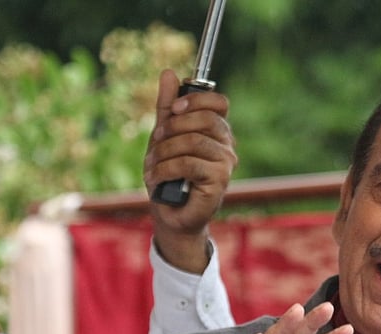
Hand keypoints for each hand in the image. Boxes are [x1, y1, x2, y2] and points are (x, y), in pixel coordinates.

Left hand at [144, 69, 237, 272]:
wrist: (169, 213)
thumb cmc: (169, 175)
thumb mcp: (162, 136)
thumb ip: (167, 107)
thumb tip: (169, 73)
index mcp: (217, 132)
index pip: (219, 103)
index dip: (196, 99)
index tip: (175, 108)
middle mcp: (227, 146)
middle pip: (205, 119)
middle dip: (173, 126)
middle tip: (157, 140)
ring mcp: (226, 164)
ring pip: (194, 141)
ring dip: (164, 151)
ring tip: (153, 164)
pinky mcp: (219, 182)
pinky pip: (189, 163)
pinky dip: (165, 168)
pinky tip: (157, 178)